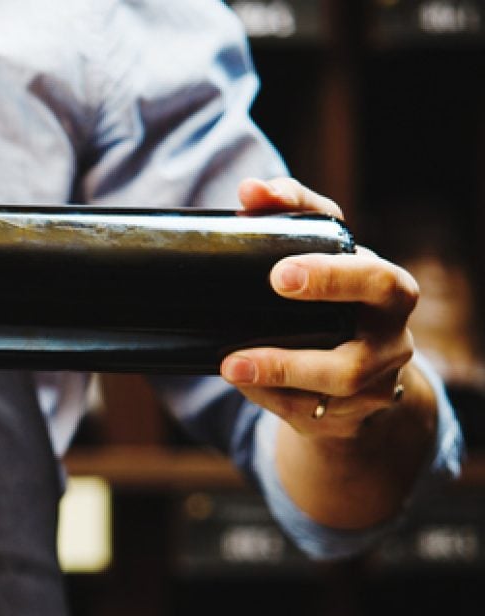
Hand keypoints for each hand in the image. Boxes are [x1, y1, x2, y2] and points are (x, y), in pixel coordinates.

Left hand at [221, 177, 420, 439]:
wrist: (354, 380)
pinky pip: (308, 410)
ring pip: (341, 377)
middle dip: (328, 296)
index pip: (371, 274)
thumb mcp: (318, 259)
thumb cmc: (330, 302)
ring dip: (282, 368)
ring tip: (232, 364)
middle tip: (273, 287)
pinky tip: (243, 383)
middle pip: (375, 320)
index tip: (279, 269)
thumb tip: (250, 190)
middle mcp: (392, 333)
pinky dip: (270, 396)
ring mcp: (376, 379)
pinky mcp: (349, 417)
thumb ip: (290, 214)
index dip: (331, 271)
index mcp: (386, 289)